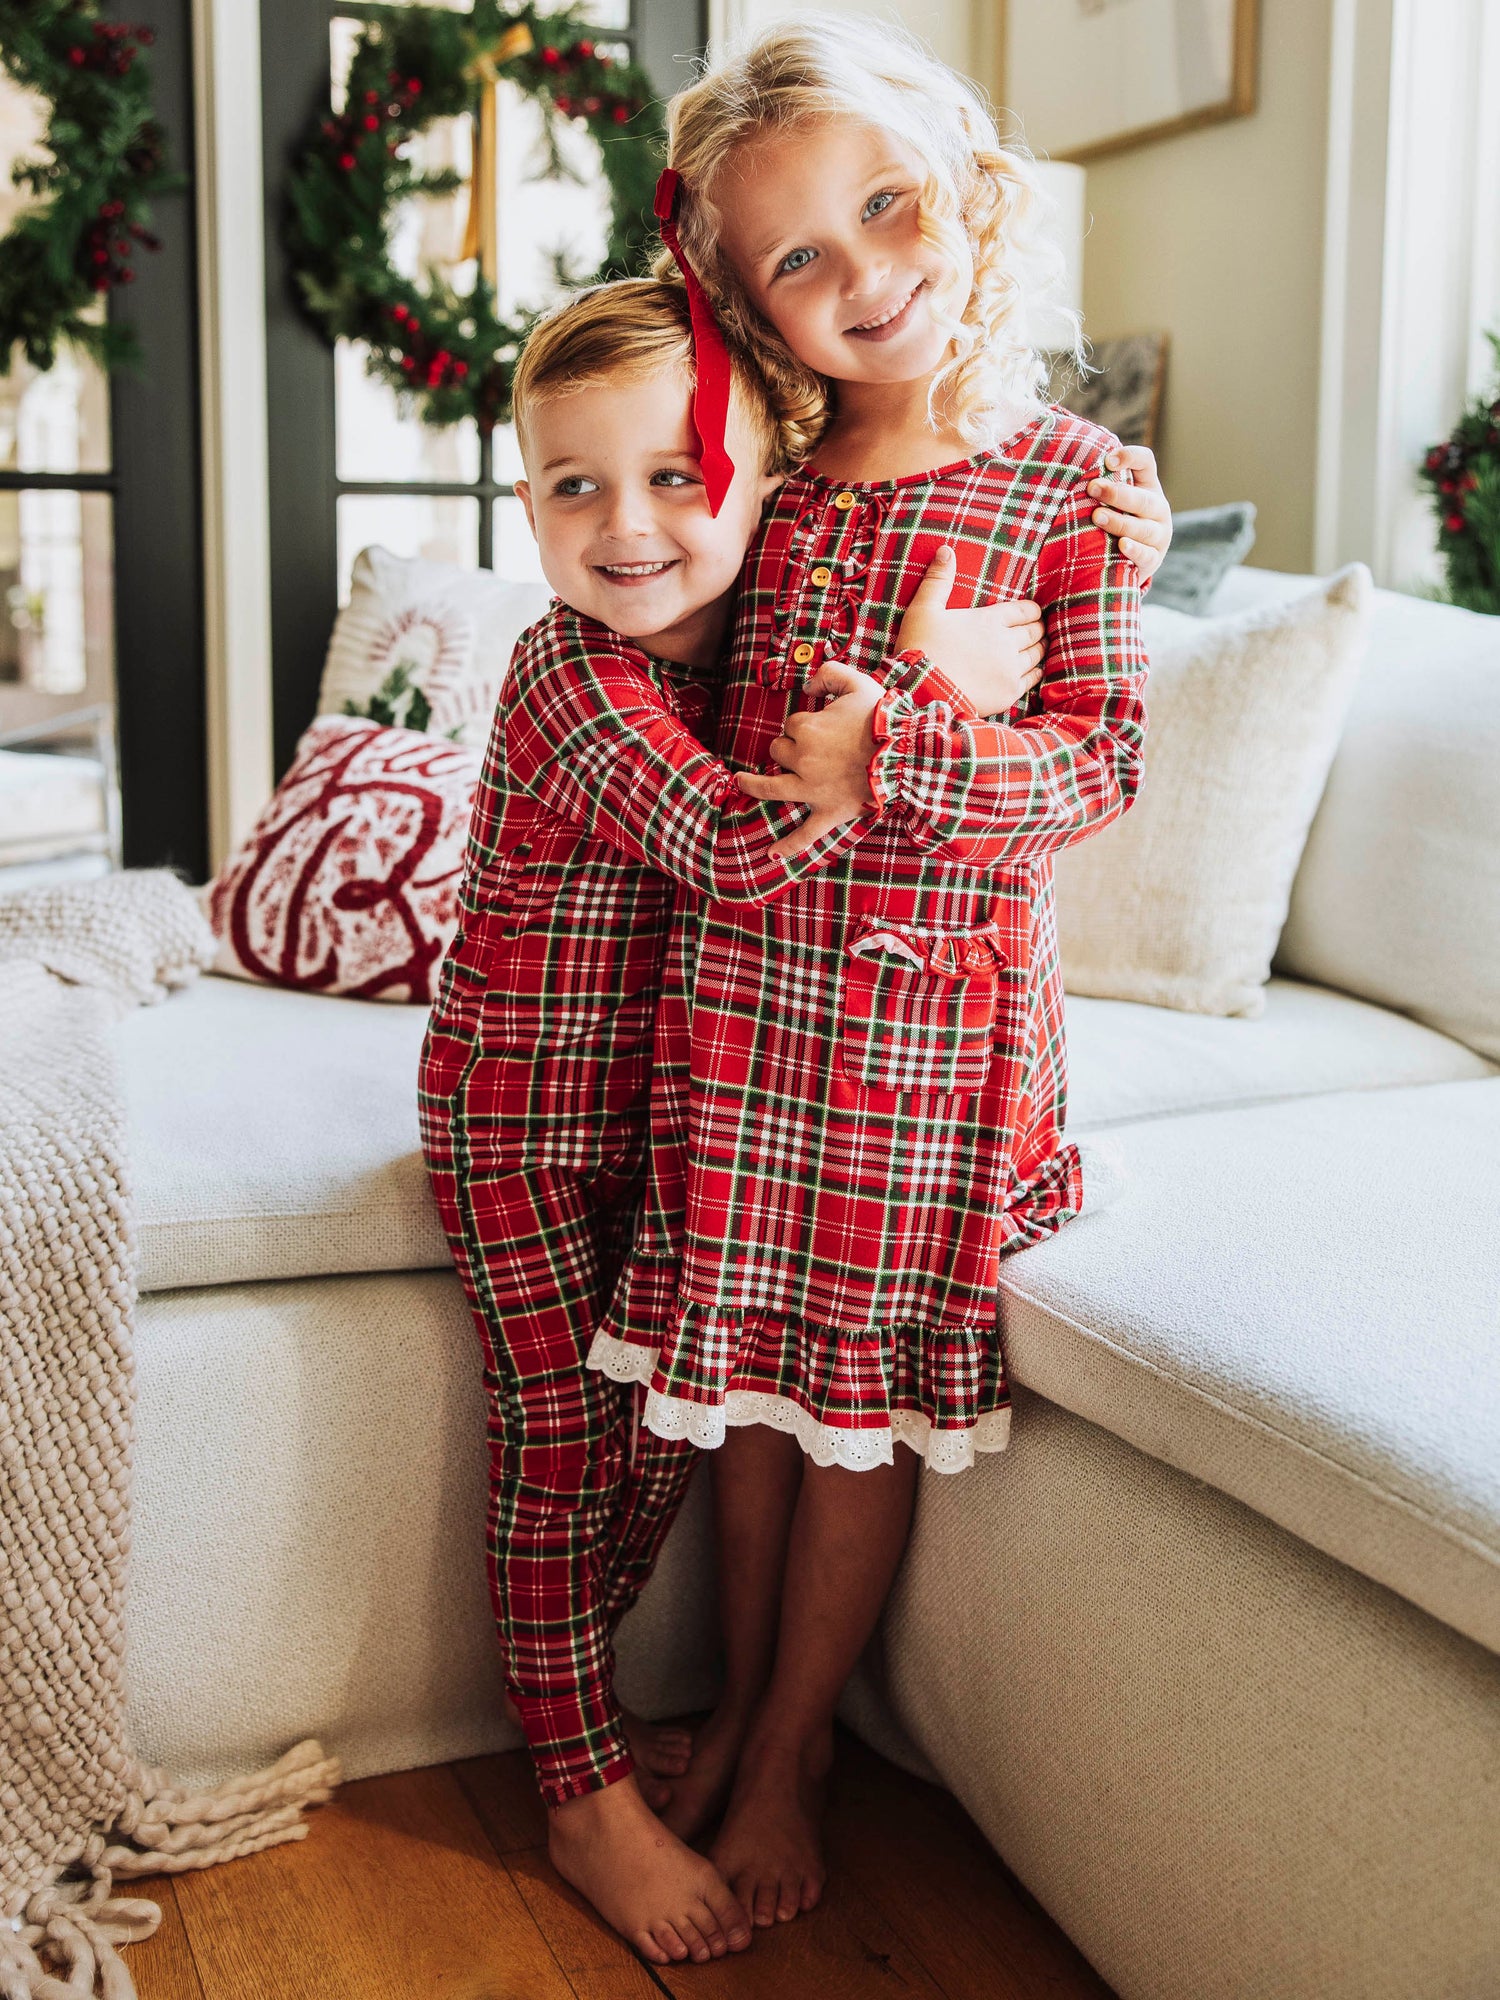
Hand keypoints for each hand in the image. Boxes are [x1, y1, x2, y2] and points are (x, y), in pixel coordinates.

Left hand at [734, 661, 882, 856]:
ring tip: (742, 782)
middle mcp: (802, 760)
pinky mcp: (828, 813)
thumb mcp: (857, 681)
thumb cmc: (882, 718)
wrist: (907, 754)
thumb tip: (807, 686)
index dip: (806, 724)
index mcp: (807, 729)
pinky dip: (789, 846)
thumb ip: (828, 673)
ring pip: (771, 787)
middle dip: (789, 748)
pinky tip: (771, 854)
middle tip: (813, 748)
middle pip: (778, 752)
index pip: (791, 724)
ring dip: (753, 785)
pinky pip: (805, 834)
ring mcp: (812, 790)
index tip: (825, 726)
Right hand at [895, 546, 1044, 714]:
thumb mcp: (923, 609)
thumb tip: (945, 550)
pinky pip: (1033, 679)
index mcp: (990, 620)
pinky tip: (1034, 670)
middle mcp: (1006, 643)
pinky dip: (1036, 672)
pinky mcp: (1009, 692)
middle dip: (1037, 628)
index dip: (1031, 610)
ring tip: (1037, 647)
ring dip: (1039, 648)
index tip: (1032, 612)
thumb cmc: (921, 649)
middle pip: (1034, 631)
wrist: (922, 692)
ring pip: (1037, 654)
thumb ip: (937, 580)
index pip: (1025, 610)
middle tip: (1037, 628)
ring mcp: (1010, 669)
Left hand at [1086, 444, 1172, 580]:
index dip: (1130, 457)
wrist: (1129, 559)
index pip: (1145, 462)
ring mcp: (1159, 534)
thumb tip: (1065, 468)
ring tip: (1096, 517)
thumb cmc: (1114, 520)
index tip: (1107, 461)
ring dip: (1120, 522)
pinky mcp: (1154, 558)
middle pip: (1143, 498)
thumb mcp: (1110, 500)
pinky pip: (1146, 554)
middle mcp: (1158, 508)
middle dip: (1116, 494)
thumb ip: (1099, 484)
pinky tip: (1122, 545)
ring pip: (1143, 528)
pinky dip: (1135, 550)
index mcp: (1147, 486)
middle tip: (1092, 488)